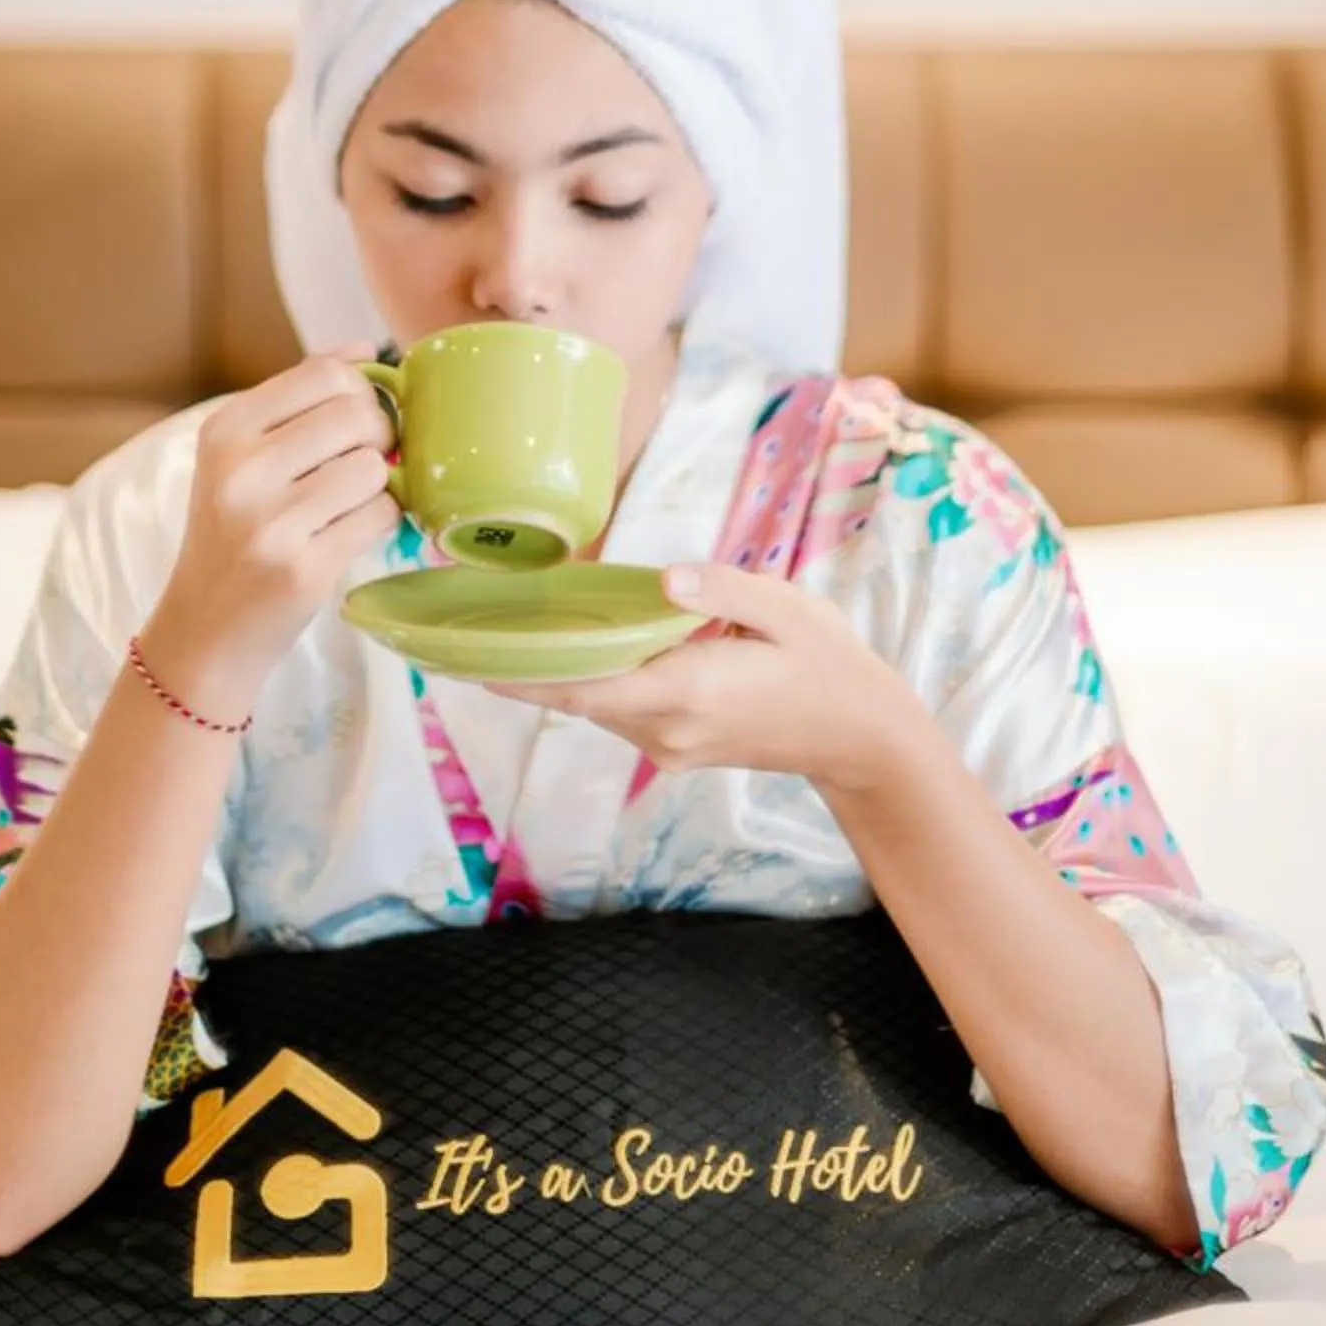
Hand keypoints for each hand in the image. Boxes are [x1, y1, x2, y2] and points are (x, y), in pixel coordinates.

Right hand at [153, 345, 399, 710]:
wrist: (205, 628)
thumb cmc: (233, 533)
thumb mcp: (241, 456)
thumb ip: (299, 397)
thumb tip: (366, 348)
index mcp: (225, 430)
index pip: (325, 374)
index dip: (360, 391)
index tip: (356, 420)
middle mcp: (240, 471)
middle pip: (357, 415)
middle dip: (378, 436)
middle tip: (362, 462)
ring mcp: (270, 523)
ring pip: (373, 467)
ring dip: (378, 485)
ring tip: (348, 503)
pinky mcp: (303, 570)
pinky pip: (380, 516)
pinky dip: (379, 521)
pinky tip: (349, 533)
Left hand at [485, 562, 919, 795]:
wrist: (862, 740)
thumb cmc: (828, 665)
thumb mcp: (787, 610)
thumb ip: (722, 590)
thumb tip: (663, 578)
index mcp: (688, 691)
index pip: (585, 686)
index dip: (523, 674)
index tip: (468, 658)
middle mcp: (667, 729)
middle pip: (576, 697)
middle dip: (521, 667)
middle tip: (463, 631)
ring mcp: (670, 746)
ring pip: (595, 705)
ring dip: (553, 673)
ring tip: (503, 629)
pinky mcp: (676, 747)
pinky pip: (617, 710)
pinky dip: (589, 680)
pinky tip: (570, 647)